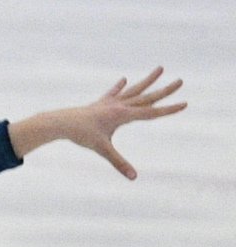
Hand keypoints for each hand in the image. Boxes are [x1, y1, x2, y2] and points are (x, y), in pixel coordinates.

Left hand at [13, 69, 185, 178]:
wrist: (61, 122)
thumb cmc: (81, 135)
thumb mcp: (103, 149)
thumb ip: (119, 163)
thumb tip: (133, 178)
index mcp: (123, 115)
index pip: (152, 113)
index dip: (169, 110)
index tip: (185, 103)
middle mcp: (119, 105)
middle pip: (148, 97)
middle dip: (165, 90)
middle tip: (181, 80)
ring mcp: (110, 102)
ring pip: (134, 90)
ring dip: (148, 80)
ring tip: (160, 68)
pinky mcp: (100, 103)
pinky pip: (113, 93)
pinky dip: (119, 87)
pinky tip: (124, 80)